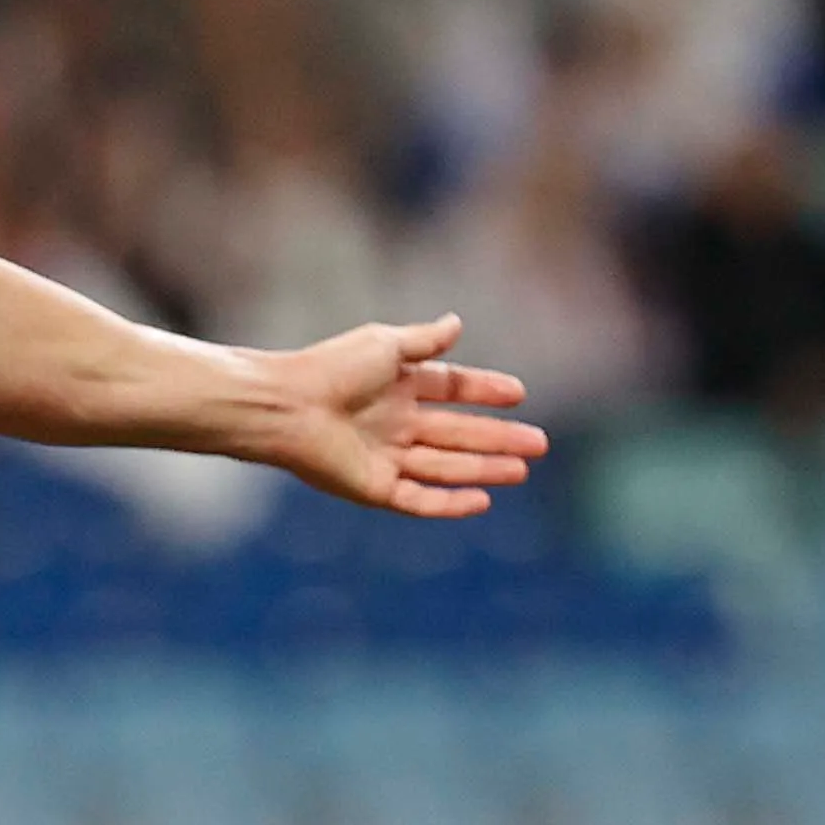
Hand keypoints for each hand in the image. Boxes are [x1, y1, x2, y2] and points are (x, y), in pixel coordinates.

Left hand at [257, 313, 549, 517]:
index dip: (485, 390)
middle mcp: (394, 423)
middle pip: (457, 433)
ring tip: (522, 470)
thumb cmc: (330, 368)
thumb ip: (423, 340)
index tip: (519, 394)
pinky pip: (420, 499)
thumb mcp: (384, 345)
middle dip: (498, 438)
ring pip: (446, 466)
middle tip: (539, 443)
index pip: (451, 388)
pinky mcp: (373, 488)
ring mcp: (385, 457)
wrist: (285, 406)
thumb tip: (456, 322)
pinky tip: (483, 500)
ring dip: (484, 469)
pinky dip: (450, 503)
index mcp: (396, 385)